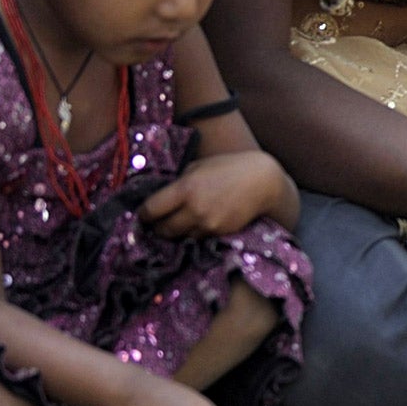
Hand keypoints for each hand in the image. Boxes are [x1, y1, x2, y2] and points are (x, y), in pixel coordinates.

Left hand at [139, 151, 296, 238]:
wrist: (263, 181)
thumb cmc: (229, 167)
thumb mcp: (198, 167)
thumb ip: (179, 182)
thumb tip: (161, 196)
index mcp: (185, 189)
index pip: (151, 210)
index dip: (143, 214)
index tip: (143, 214)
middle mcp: (194, 210)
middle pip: (163, 230)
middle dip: (157, 227)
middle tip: (157, 223)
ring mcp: (208, 224)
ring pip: (180, 237)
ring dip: (177, 232)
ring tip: (180, 223)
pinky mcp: (220, 233)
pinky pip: (198, 238)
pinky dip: (195, 232)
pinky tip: (199, 222)